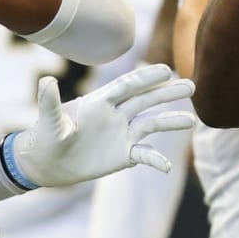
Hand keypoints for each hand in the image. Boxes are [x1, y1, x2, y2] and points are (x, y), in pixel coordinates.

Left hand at [13, 63, 194, 187]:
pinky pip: (145, 155)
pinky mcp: (124, 154)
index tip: (166, 70)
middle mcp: (116, 114)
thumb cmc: (46, 139)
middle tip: (191, 86)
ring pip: (152, 123)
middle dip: (168, 93)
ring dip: (171, 122)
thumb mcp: (49, 121)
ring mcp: (123, 133)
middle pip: (146, 100)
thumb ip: (50, 102)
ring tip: (192, 121)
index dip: (146, 78)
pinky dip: (156, 160)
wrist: (48, 164)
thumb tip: (46, 80)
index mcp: (100, 101)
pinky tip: (166, 167)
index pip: (128, 86)